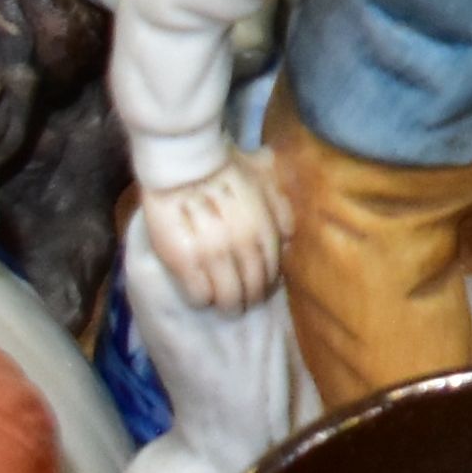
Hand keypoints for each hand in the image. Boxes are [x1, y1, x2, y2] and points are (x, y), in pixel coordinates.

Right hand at [143, 154, 287, 314]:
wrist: (183, 165)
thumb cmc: (225, 168)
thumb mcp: (265, 181)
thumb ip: (280, 209)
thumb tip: (288, 239)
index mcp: (263, 229)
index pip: (272, 270)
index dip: (268, 284)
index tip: (262, 290)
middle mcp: (241, 246)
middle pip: (251, 287)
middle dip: (249, 299)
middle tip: (243, 304)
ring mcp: (212, 256)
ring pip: (226, 296)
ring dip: (227, 305)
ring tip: (224, 307)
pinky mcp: (183, 262)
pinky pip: (198, 293)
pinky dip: (202, 299)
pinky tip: (202, 298)